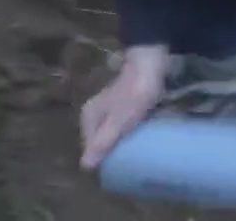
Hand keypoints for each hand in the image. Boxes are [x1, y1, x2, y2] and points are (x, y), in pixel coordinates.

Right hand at [79, 44, 170, 169]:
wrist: (151, 65)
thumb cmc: (134, 95)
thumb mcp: (118, 122)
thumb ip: (102, 143)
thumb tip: (84, 166)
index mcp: (89, 116)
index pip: (90, 148)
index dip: (103, 160)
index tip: (119, 169)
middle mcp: (96, 111)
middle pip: (102, 140)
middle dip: (113, 151)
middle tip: (130, 163)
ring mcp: (110, 107)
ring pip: (114, 132)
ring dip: (123, 142)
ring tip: (137, 153)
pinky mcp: (125, 103)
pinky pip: (125, 124)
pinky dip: (131, 131)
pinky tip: (141, 137)